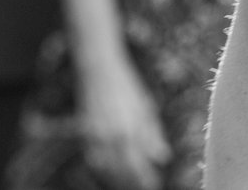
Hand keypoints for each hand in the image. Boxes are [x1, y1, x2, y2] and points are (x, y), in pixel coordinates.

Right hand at [78, 54, 170, 188]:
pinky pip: (92, 160)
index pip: (139, 166)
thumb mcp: (146, 108)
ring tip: (127, 184)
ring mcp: (96, 136)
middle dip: (132, 183)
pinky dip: (101, 171)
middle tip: (143, 186)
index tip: (153, 184)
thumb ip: (153, 135)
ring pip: (105, 170)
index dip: (146, 179)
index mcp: (130, 129)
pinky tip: (109, 173)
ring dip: (116, 181)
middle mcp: (112, 136)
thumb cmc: (126, 86)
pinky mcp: (85, 134)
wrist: (98, 69)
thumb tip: (163, 158)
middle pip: (122, 172)